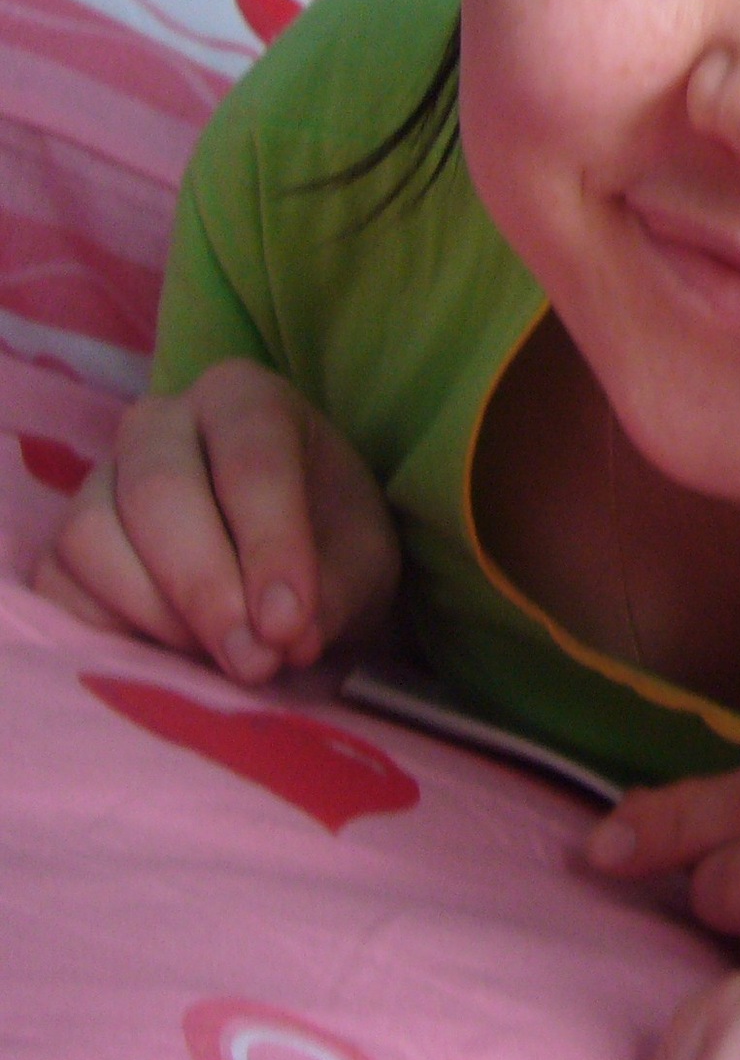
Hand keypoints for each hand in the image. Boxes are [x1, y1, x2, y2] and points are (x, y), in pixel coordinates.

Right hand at [33, 358, 399, 682]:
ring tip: (225, 659)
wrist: (285, 575)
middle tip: (254, 660)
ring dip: (159, 614)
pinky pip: (60, 586)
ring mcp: (98, 479)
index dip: (270, 546)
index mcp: (246, 399)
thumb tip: (278, 640)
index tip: (289, 624)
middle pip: (159, 492)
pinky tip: (176, 656)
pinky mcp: (62, 545)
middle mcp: (160, 422)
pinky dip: (113, 633)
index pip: (252, 461)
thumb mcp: (360, 566)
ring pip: (93, 537)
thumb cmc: (331, 549)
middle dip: (206, 587)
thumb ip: (329, 596)